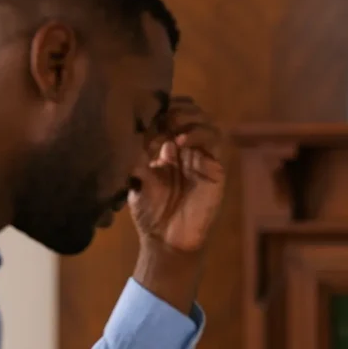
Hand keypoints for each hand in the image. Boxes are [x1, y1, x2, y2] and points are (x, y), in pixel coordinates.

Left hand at [130, 96, 225, 253]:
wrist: (165, 240)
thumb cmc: (150, 212)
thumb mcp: (135, 177)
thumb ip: (136, 153)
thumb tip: (131, 125)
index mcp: (168, 148)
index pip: (170, 114)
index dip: (160, 108)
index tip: (144, 112)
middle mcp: (188, 150)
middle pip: (192, 112)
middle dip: (177, 108)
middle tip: (161, 116)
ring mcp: (203, 158)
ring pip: (207, 122)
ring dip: (190, 117)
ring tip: (172, 124)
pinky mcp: (215, 169)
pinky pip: (215, 143)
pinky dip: (198, 135)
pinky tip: (181, 141)